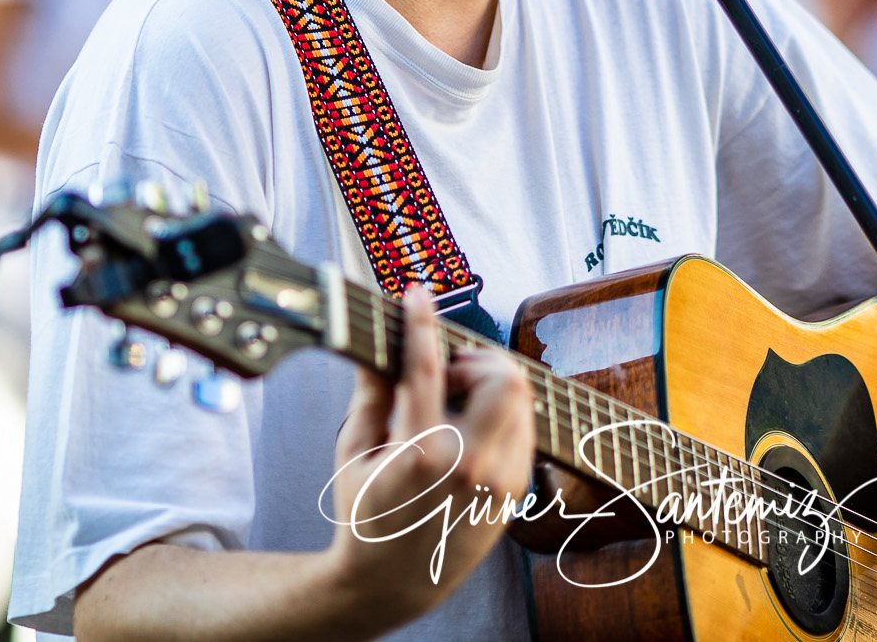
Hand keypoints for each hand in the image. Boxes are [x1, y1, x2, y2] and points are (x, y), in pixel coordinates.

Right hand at [321, 288, 534, 629]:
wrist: (396, 582)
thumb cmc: (366, 517)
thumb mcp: (353, 453)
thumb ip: (370, 394)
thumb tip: (377, 343)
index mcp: (421, 454)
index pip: (427, 368)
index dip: (421, 322)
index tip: (416, 294)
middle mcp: (470, 466)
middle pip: (504, 377)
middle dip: (475, 358)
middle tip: (445, 372)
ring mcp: (500, 479)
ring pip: (521, 396)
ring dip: (488, 382)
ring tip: (452, 400)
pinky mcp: (516, 489)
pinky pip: (522, 425)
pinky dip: (498, 410)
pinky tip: (467, 423)